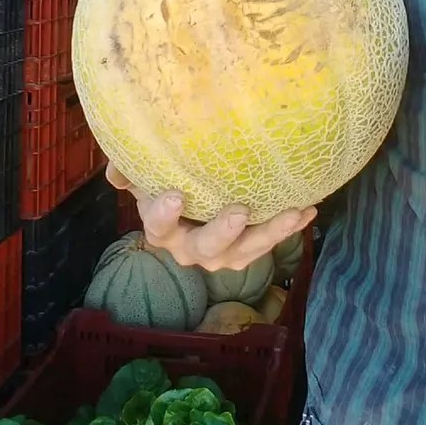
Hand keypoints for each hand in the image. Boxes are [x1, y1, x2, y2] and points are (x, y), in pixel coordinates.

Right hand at [105, 164, 315, 272]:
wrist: (191, 204)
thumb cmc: (166, 184)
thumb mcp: (145, 176)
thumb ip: (131, 170)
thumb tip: (116, 172)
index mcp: (163, 231)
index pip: (158, 226)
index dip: (164, 215)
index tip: (175, 195)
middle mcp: (192, 249)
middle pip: (206, 248)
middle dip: (223, 233)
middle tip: (238, 211)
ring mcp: (223, 254)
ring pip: (245, 251)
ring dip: (270, 232)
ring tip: (292, 212)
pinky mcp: (248, 250)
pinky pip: (269, 242)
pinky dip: (289, 226)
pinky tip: (309, 208)